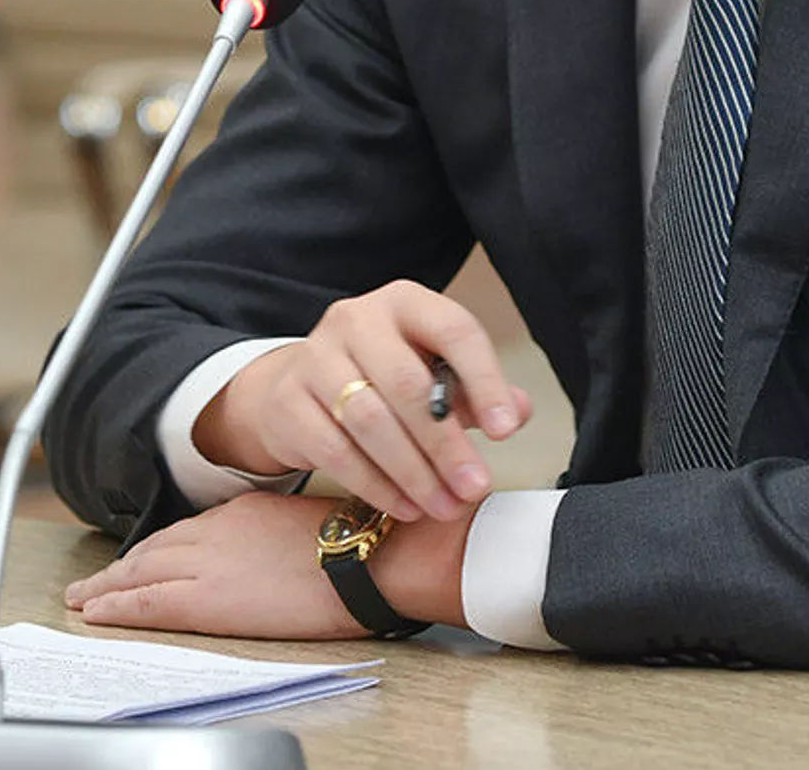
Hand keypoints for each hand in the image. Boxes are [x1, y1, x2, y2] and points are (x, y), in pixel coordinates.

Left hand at [64, 491, 470, 637]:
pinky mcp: (206, 599)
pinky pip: (145, 603)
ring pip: (141, 573)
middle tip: (92, 583)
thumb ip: (276, 535)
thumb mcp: (308, 524)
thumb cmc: (354, 543)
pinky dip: (116, 606)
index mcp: (243, 511)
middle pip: (155, 550)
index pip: (186, 532)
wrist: (366, 556)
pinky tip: (97, 612)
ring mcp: (208, 562)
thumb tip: (275, 554)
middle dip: (121, 568)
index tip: (137, 561)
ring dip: (108, 586)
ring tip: (85, 598)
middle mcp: (217, 530)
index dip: (155, 551)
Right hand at [195, 280, 533, 525]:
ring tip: (444, 506)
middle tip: (474, 487)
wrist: (295, 387)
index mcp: (405, 302)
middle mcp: (357, 319)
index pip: (454, 330)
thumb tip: (520, 410)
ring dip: (414, 473)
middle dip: (447, 444)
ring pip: (371, 421)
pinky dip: (376, 485)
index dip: (485, 381)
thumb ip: (473, 389)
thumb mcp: (430, 369)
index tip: (506, 431)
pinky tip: (404, 506)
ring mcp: (316, 358)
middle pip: (408, 384)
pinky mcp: (289, 402)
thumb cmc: (380, 376)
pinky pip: (336, 450)